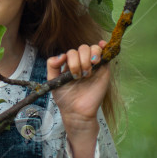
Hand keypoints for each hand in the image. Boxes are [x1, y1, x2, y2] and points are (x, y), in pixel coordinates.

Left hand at [47, 41, 108, 157]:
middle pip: (82, 49)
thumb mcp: (53, 80)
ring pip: (92, 49)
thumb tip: (61, 55)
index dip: (71, 59)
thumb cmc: (65, 97)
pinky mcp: (103, 70)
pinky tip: (101, 46)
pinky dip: (103, 47)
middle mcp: (82, 62)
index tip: (70, 72)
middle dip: (80, 61)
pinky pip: (104, 54)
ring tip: (88, 72)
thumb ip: (52, 65)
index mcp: (70, 63)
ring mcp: (93, 65)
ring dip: (90, 57)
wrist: (77, 112)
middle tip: (79, 76)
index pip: (72, 52)